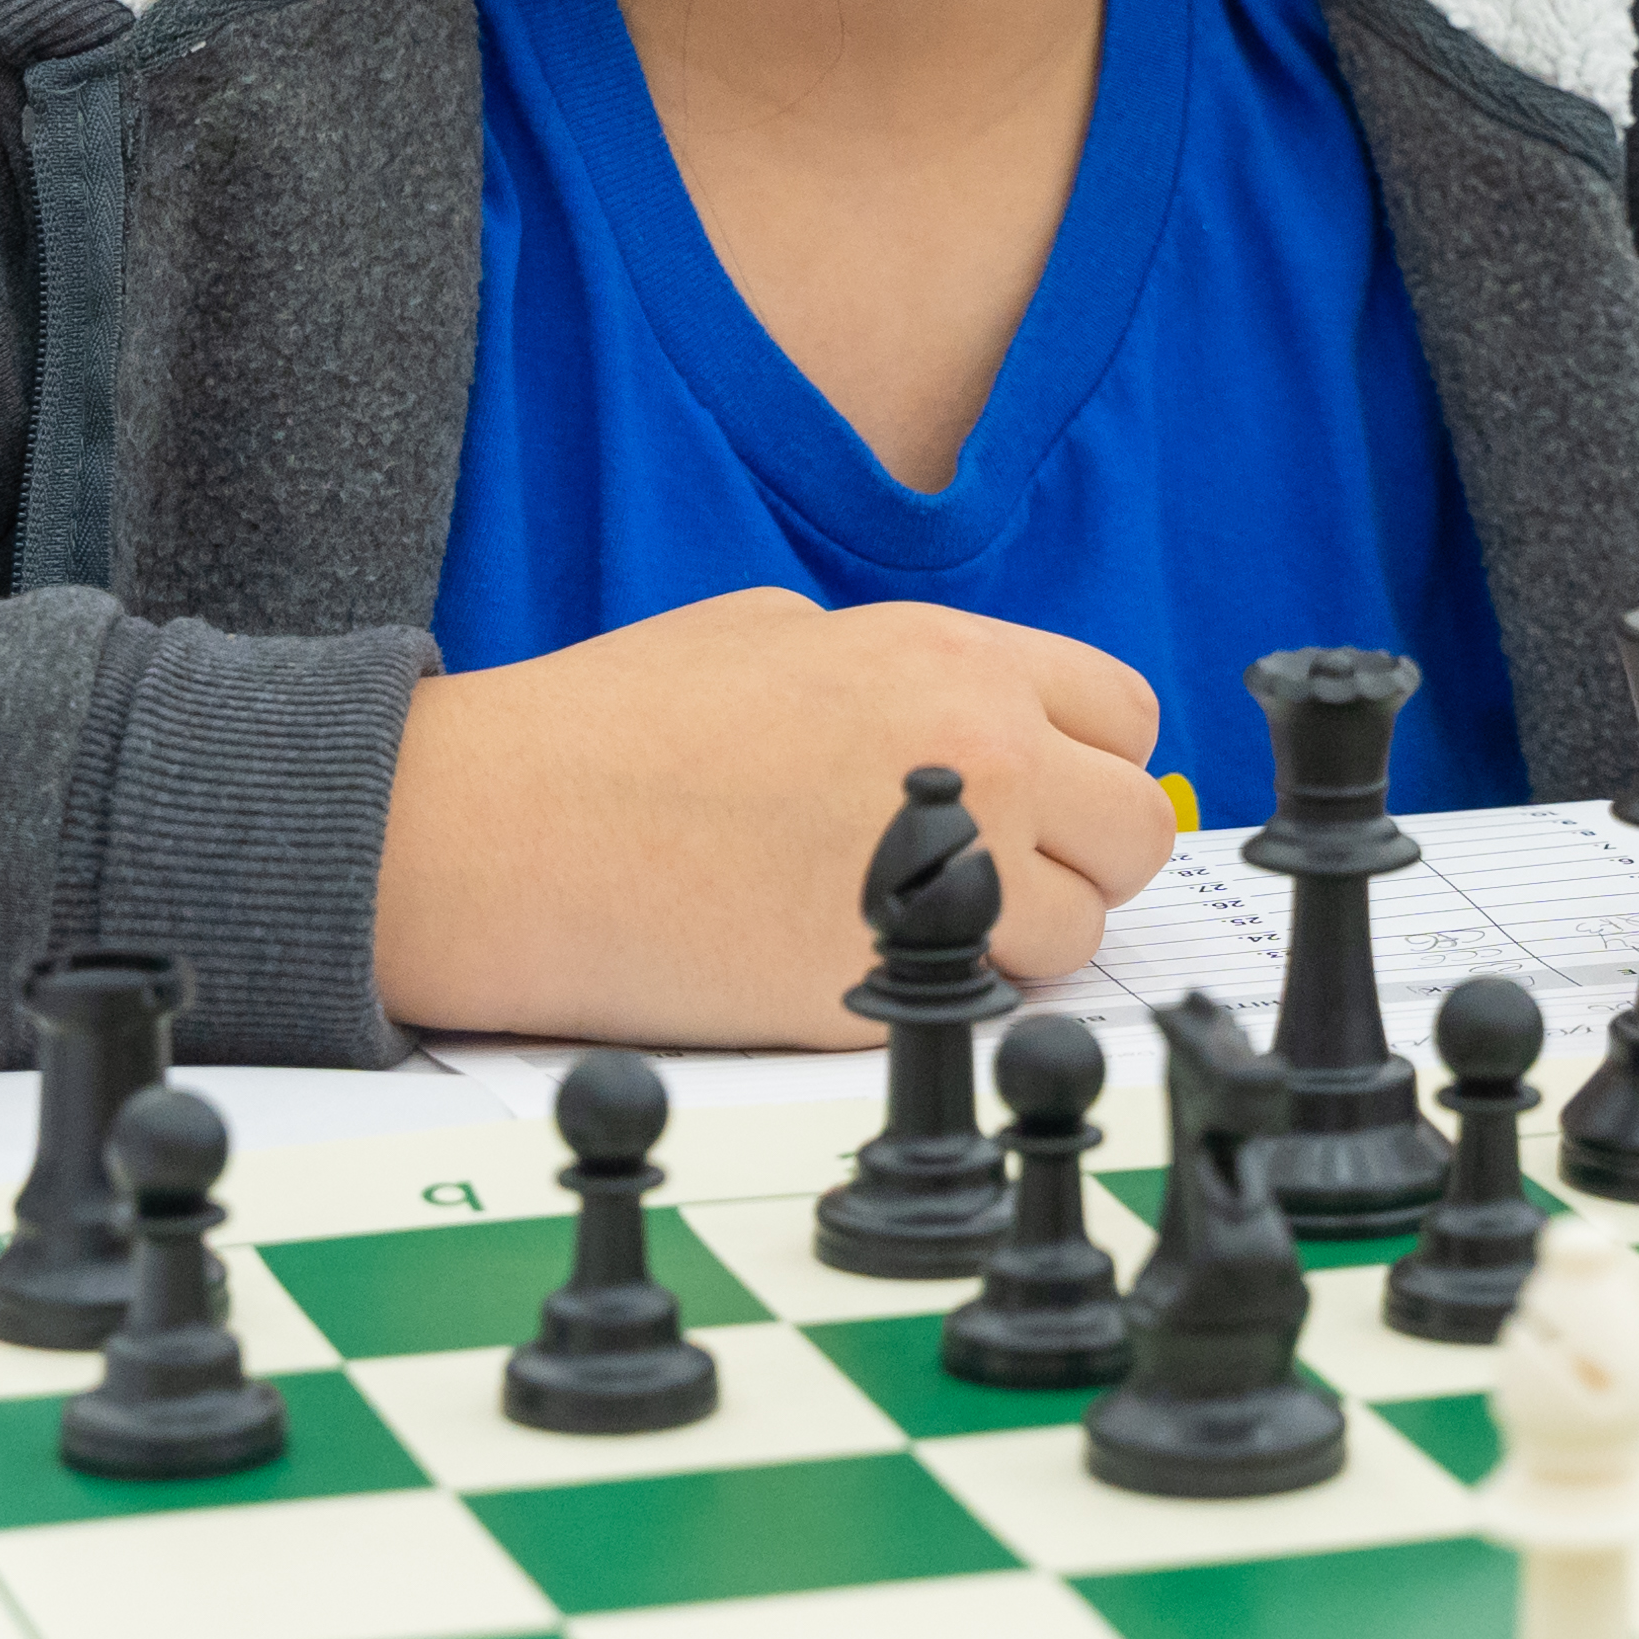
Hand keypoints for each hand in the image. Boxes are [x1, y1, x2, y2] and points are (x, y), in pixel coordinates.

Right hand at [374, 590, 1171, 1038]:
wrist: (502, 831)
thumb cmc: (613, 727)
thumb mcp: (779, 632)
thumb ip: (907, 668)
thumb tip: (976, 710)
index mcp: (953, 659)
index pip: (1125, 716)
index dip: (1086, 762)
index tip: (1043, 795)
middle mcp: (980, 759)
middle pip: (1136, 832)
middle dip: (1082, 858)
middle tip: (997, 877)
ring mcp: (946, 877)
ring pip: (1079, 936)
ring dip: (1020, 942)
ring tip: (909, 926)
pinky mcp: (889, 986)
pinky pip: (983, 1005)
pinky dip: (945, 1000)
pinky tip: (849, 966)